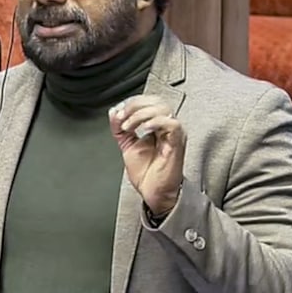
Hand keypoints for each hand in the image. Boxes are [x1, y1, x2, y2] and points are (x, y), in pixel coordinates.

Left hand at [109, 95, 184, 214]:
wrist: (153, 192)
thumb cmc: (147, 173)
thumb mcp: (128, 146)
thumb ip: (120, 129)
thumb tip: (114, 112)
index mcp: (156, 125)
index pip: (148, 101)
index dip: (131, 103)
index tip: (117, 113)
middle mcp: (166, 127)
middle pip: (156, 100)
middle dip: (134, 106)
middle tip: (121, 118)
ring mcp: (173, 134)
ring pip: (162, 109)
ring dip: (140, 114)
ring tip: (128, 127)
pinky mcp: (177, 142)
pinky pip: (171, 124)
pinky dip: (155, 122)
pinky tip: (144, 130)